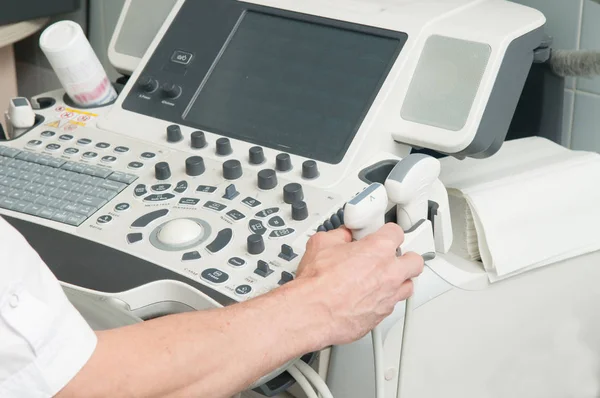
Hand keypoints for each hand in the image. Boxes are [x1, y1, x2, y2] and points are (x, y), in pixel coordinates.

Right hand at [293, 223, 423, 347]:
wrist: (313, 311)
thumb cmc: (318, 282)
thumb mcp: (322, 243)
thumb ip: (339, 236)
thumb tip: (342, 236)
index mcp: (378, 249)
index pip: (396, 233)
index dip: (388, 233)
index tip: (383, 236)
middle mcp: (389, 272)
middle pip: (415, 261)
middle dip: (406, 258)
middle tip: (393, 257)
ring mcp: (389, 296)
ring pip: (408, 286)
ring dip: (400, 281)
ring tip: (385, 279)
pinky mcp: (381, 316)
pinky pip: (392, 305)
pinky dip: (384, 300)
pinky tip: (370, 298)